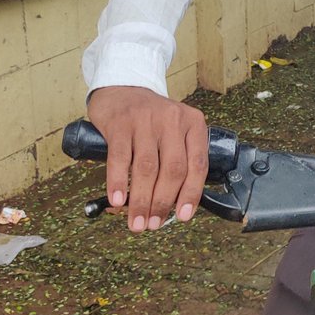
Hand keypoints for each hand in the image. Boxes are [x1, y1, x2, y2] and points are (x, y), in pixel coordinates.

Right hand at [87, 86, 207, 233]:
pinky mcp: (120, 123)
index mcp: (193, 124)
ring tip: (136, 222)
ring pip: (147, 168)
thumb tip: (176, 204)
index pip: (197, 164)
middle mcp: (172, 120)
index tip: (183, 217)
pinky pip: (120, 158)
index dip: (191, 194)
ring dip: (141, 200)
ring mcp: (146, 120)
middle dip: (162, 203)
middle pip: (172, 170)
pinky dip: (118, 182)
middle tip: (152, 225)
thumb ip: (180, 158)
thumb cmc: (151, 120)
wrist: (122, 89)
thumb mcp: (175, 130)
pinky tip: (117, 200)